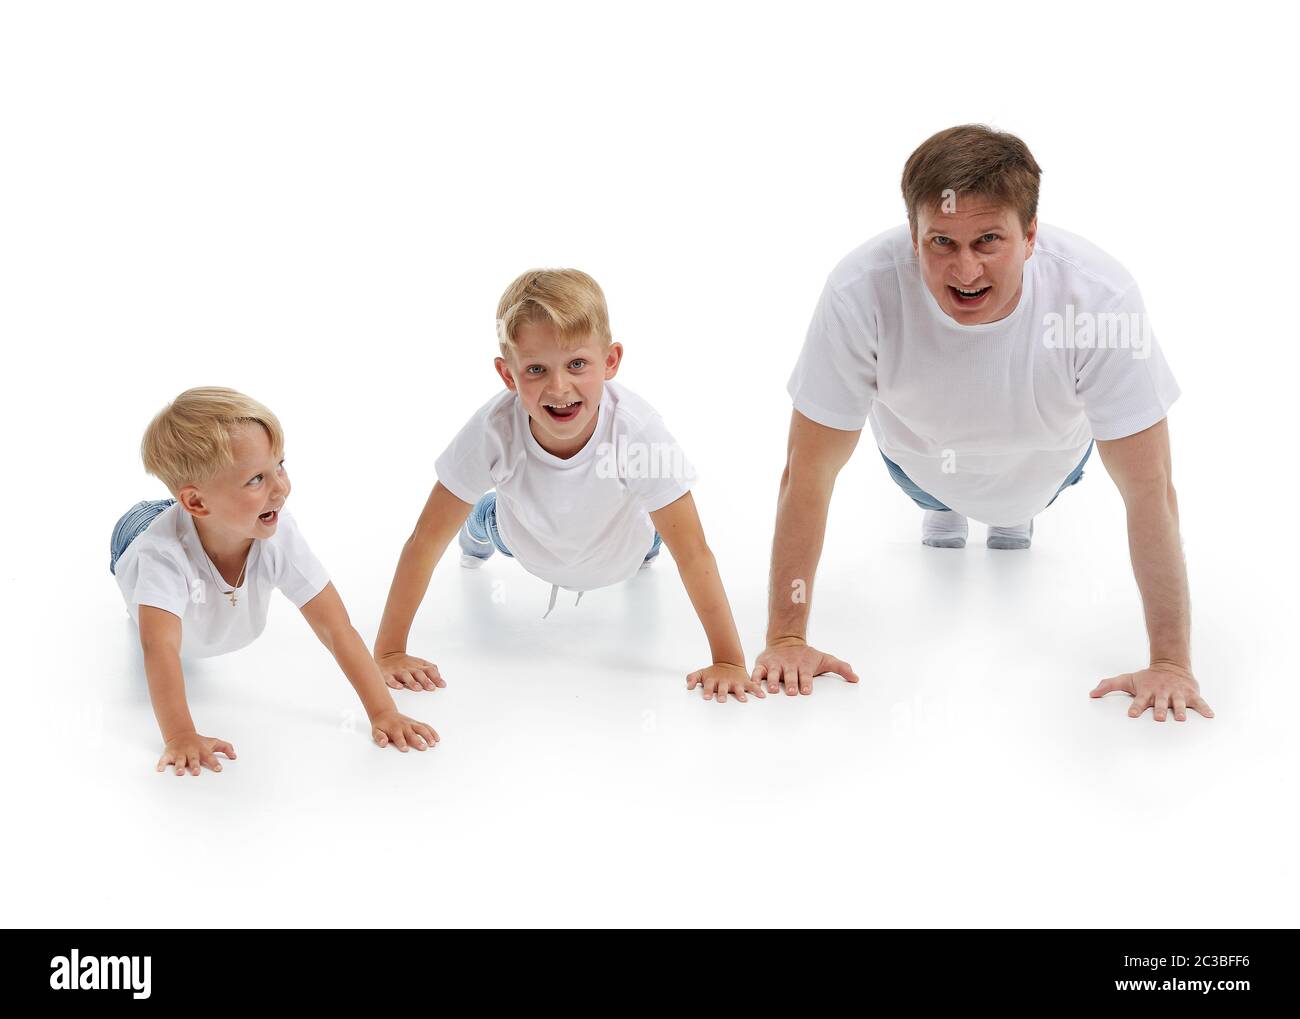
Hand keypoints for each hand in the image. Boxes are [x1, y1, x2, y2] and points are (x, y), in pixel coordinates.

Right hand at [157, 732, 235, 775]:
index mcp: (202, 750)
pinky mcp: (169, 754)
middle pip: (194, 759)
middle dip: (195, 766)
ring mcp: (180, 753)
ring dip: (179, 766)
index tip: (219, 769)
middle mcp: (191, 751)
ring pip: (180, 760)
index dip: (215, 763)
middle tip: (196, 773)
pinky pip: (164, 759)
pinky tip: (160, 769)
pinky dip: (162, 764)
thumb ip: (225, 748)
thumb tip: (235, 756)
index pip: (210, 756)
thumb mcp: (213, 743)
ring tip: (180, 773)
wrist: (181, 734)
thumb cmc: (199, 742)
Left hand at [371, 710, 438, 750]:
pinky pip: (426, 726)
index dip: (402, 743)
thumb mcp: (375, 731)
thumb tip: (383, 743)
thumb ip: (379, 737)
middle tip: (424, 748)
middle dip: (418, 740)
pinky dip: (432, 732)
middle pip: (412, 733)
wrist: (385, 713)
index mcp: (394, 728)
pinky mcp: (416, 723)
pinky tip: (437, 739)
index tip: (406, 750)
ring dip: (428, 735)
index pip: (398, 737)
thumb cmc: (381, 725)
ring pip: (421, 728)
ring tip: (433, 744)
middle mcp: (404, 725)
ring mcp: (411, 724)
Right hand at [376, 651, 445, 691]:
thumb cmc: (407, 663)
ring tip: (418, 689)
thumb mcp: (420, 664)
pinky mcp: (388, 674)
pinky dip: (394, 683)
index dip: (436, 677)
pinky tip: (399, 687)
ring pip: (406, 676)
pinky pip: (390, 678)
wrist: (388, 655)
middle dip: (425, 680)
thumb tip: (441, 681)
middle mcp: (409, 668)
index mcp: (418, 666)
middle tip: (432, 688)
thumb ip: (431, 670)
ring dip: (412, 682)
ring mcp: (398, 671)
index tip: (442, 685)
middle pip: (419, 673)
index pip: (429, 670)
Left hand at [687, 662, 763, 702]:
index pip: (709, 686)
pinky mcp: (745, 682)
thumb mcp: (701, 673)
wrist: (728, 662)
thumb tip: (688, 686)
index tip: (707, 697)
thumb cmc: (713, 673)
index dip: (708, 691)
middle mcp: (724, 682)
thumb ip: (693, 678)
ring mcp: (735, 682)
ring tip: (743, 700)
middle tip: (722, 700)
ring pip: (738, 688)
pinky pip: (752, 686)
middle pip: (723, 689)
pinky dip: (757, 690)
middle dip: (722, 694)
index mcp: (713, 680)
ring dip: (740, 694)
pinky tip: (762, 696)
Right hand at [752, 637, 858, 695]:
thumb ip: (841, 668)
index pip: (806, 675)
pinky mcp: (762, 665)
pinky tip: (753, 685)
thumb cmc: (807, 656)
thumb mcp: (824, 659)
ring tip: (772, 689)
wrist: (786, 641)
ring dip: (772, 681)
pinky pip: (757, 672)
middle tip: (792, 691)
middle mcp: (789, 665)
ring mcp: (775, 665)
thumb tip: (856, 678)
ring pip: (772, 673)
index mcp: (803, 665)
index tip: (806, 690)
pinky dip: (754, 678)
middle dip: (790, 683)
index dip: (806, 682)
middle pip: (790, 675)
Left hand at [1090, 662, 1213, 720]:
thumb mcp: (1128, 680)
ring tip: (1181, 719)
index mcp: (1147, 692)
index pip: (1139, 701)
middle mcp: (1162, 693)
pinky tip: (1210, 715)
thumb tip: (1091, 693)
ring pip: (1178, 703)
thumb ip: (1109, 685)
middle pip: (1160, 704)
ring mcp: (1177, 694)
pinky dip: (1205, 708)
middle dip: (1159, 710)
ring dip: (1180, 710)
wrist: (1170, 666)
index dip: (1135, 708)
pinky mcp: (1190, 694)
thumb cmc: (1147, 678)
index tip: (1132, 714)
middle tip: (1158, 718)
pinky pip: (1199, 702)